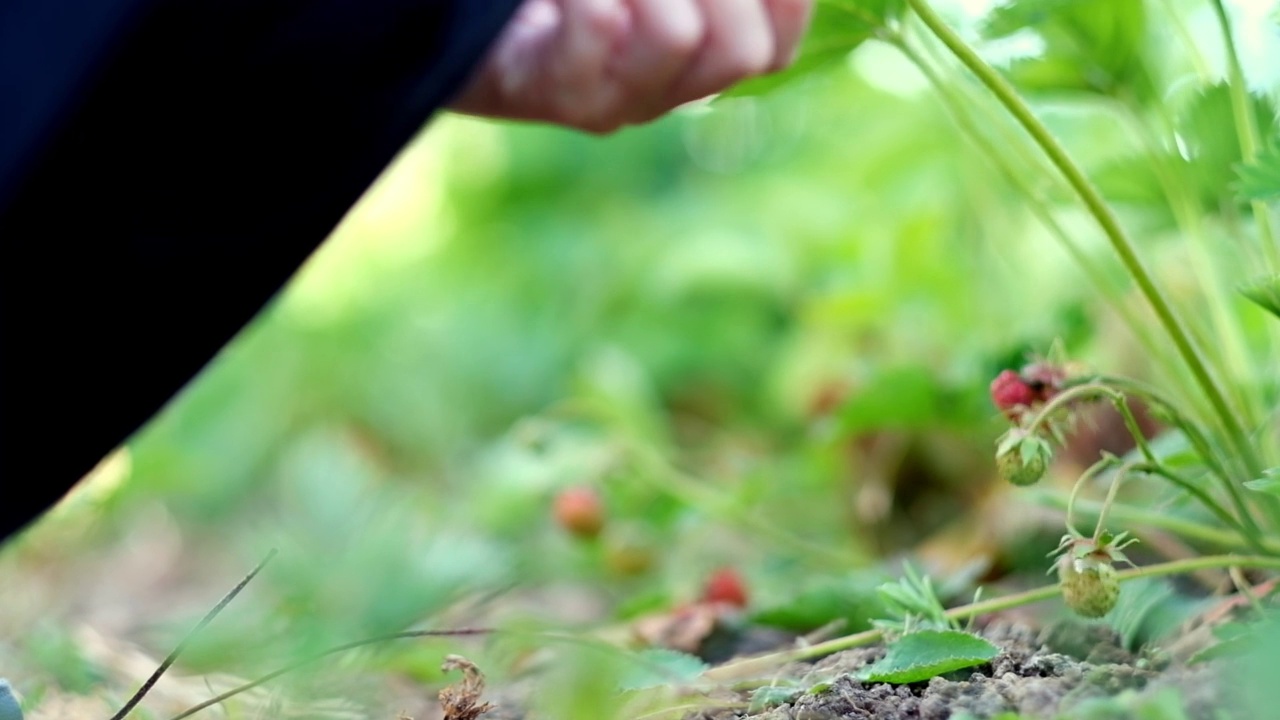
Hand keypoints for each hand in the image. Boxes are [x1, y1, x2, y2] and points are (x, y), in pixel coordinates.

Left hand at [449, 0, 813, 132]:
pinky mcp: (546, 90)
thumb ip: (699, 1)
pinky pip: (598, 24)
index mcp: (696, 64)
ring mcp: (605, 101)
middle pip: (744, 50)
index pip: (776, 47)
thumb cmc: (564, 9)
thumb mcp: (648, 4)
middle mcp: (660, 94)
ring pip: (677, 35)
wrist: (462, 37)